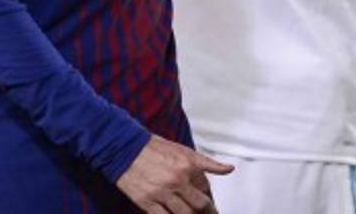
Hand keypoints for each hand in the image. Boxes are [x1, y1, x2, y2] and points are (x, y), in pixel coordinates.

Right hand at [116, 135, 233, 213]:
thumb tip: (229, 169)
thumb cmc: (154, 149)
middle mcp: (177, 181)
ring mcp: (161, 193)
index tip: (210, 205)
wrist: (126, 149)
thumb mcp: (185, 151)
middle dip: (206, 212)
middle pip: (199, 205)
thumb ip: (208, 163)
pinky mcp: (146, 202)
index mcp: (188, 166)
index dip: (207, 194)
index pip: (205, 187)